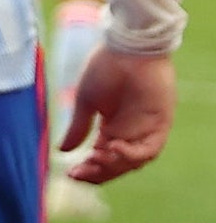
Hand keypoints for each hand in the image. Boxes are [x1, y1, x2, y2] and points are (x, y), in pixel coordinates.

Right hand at [61, 47, 175, 183]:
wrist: (128, 49)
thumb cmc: (105, 69)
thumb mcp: (85, 102)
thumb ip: (78, 128)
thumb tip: (62, 151)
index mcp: (111, 129)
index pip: (100, 157)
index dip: (87, 168)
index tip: (69, 173)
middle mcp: (129, 134)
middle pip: (116, 165)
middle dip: (97, 172)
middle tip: (79, 173)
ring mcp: (145, 131)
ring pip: (132, 162)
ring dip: (113, 166)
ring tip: (95, 159)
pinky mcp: (159, 126)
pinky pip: (149, 150)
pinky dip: (132, 154)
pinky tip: (114, 148)